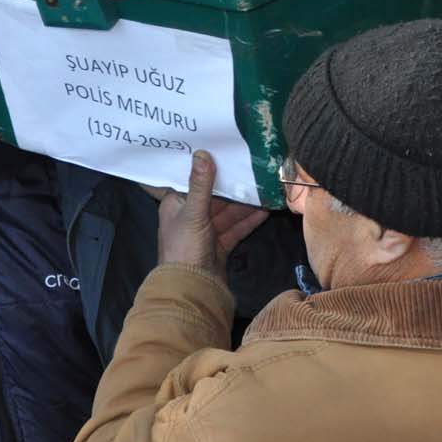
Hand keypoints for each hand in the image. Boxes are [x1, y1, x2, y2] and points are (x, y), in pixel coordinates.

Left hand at [157, 150, 268, 278]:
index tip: (226, 151)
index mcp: (176, 204)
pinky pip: (235, 228)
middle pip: (215, 196)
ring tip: (265, 188)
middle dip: (234, 186)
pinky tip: (265, 211)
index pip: (192, 180)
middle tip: (255, 169)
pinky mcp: (219, 245)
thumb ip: (201, 184)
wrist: (193, 290)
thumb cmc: (185, 248)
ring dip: (245, 203)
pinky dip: (248, 221)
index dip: (208, 168)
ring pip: (227, 212)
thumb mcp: (193, 213)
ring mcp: (205, 232)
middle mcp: (189, 215)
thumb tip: (202, 152)